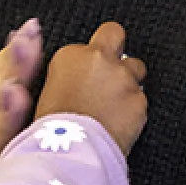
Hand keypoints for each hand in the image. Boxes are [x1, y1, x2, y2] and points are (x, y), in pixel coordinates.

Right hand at [35, 22, 147, 154]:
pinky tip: (120, 121)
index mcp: (71, 55)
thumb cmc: (52, 128)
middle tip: (110, 64)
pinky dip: (133, 108)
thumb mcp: (45, 94)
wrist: (72, 151)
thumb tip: (71, 74)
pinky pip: (141, 98)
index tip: (83, 76)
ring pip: (136, 66)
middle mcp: (99, 59)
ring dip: (129, 79)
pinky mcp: (140, 100)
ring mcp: (123, 77)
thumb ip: (64, 75)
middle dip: (114, 44)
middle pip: (113, 33)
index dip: (85, 61)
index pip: (83, 46)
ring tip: (115, 101)